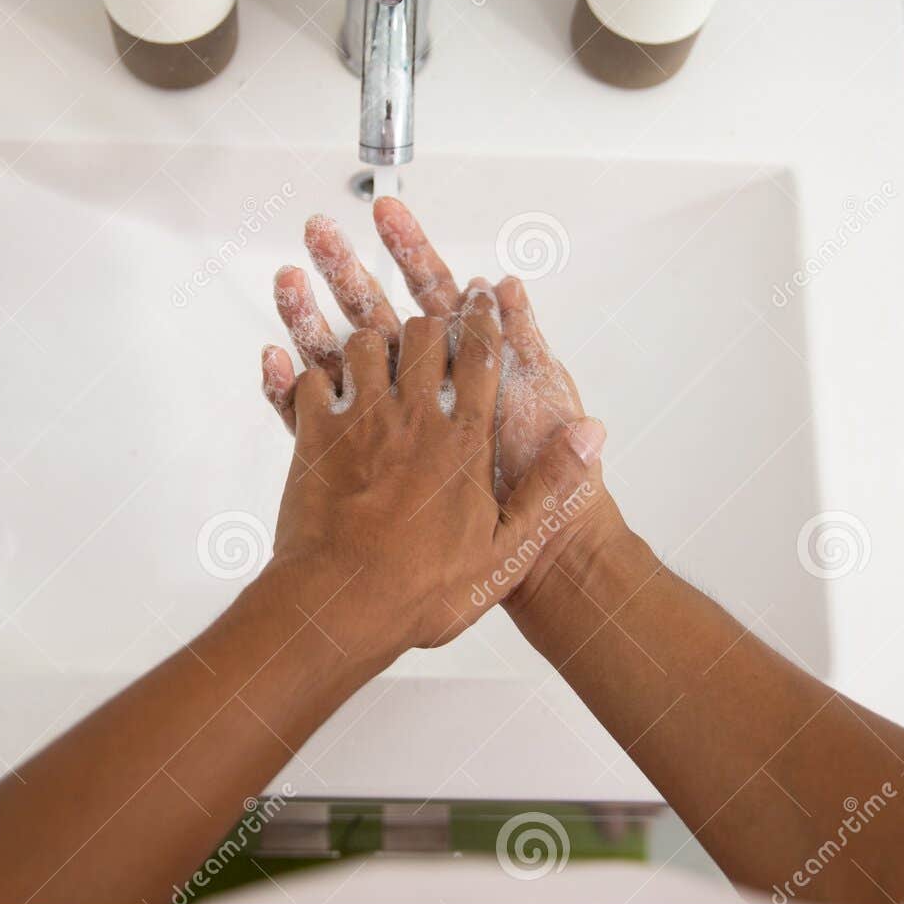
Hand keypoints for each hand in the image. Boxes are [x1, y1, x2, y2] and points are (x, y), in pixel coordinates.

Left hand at [262, 290, 606, 663]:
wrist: (342, 606)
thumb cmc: (426, 589)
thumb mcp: (506, 550)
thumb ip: (550, 487)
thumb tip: (592, 433)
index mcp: (464, 442)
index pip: (482, 358)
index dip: (486, 320)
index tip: (484, 296)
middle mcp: (412, 418)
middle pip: (424, 334)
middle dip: (429, 327)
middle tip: (429, 335)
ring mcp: (359, 423)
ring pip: (366, 343)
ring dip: (373, 345)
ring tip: (377, 360)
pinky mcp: (313, 438)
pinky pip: (310, 380)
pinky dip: (315, 377)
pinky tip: (318, 388)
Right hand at [263, 198, 586, 501]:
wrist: (532, 561)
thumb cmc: (548, 485)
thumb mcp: (543, 402)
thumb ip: (524, 343)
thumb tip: (505, 286)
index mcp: (466, 366)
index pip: (434, 293)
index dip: (409, 250)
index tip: (386, 212)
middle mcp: (424, 387)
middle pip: (378, 313)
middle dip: (347, 268)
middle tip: (318, 230)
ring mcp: (387, 420)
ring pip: (339, 358)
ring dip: (309, 317)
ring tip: (286, 279)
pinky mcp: (359, 457)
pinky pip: (315, 418)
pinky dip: (289, 389)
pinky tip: (272, 359)